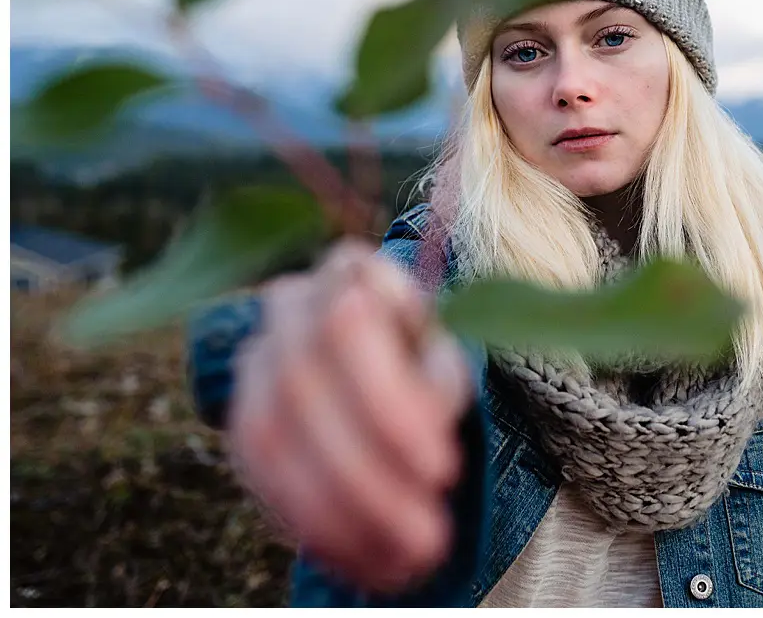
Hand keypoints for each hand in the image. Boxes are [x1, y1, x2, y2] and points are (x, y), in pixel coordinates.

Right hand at [226, 238, 473, 592]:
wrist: (385, 369)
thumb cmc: (427, 361)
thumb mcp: (449, 361)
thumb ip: (438, 375)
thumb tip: (431, 410)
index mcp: (351, 273)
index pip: (351, 323)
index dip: (391, 402)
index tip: (443, 469)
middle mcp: (290, 306)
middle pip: (304, 388)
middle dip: (369, 477)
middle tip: (429, 538)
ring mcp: (256, 361)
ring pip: (272, 437)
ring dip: (341, 511)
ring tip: (407, 559)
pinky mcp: (242, 418)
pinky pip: (260, 475)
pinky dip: (315, 526)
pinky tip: (366, 561)